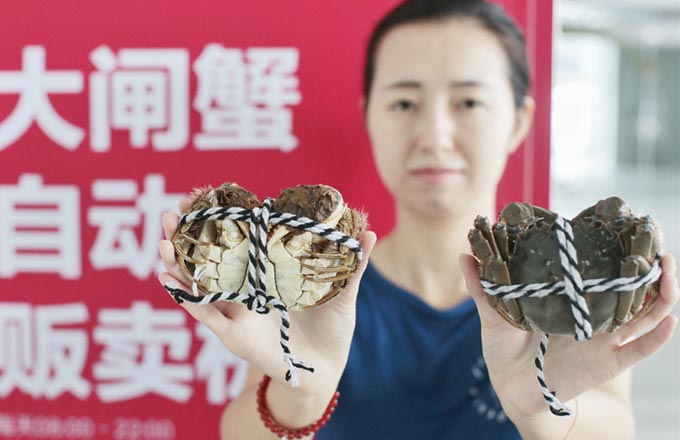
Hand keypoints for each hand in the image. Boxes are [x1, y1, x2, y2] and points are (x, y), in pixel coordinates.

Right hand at [158, 197, 376, 399]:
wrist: (327, 368)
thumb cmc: (331, 327)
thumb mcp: (340, 292)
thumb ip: (352, 264)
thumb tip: (369, 233)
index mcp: (265, 276)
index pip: (234, 243)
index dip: (215, 221)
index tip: (200, 195)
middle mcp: (244, 291)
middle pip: (206, 260)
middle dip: (185, 236)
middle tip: (169, 211)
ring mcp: (236, 312)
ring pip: (197, 285)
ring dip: (176, 262)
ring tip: (161, 238)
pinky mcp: (233, 334)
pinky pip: (204, 313)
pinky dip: (185, 296)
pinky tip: (167, 276)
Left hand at [459, 253, 678, 417]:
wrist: (511, 386)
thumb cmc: (504, 346)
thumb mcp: (493, 313)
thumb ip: (483, 286)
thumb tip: (464, 254)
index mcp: (569, 298)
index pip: (599, 270)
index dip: (614, 249)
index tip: (621, 224)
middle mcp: (593, 313)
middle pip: (631, 286)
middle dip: (647, 264)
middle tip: (654, 239)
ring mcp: (604, 337)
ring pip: (644, 312)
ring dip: (661, 292)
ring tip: (667, 268)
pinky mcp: (609, 362)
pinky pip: (640, 349)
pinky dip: (657, 336)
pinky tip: (669, 319)